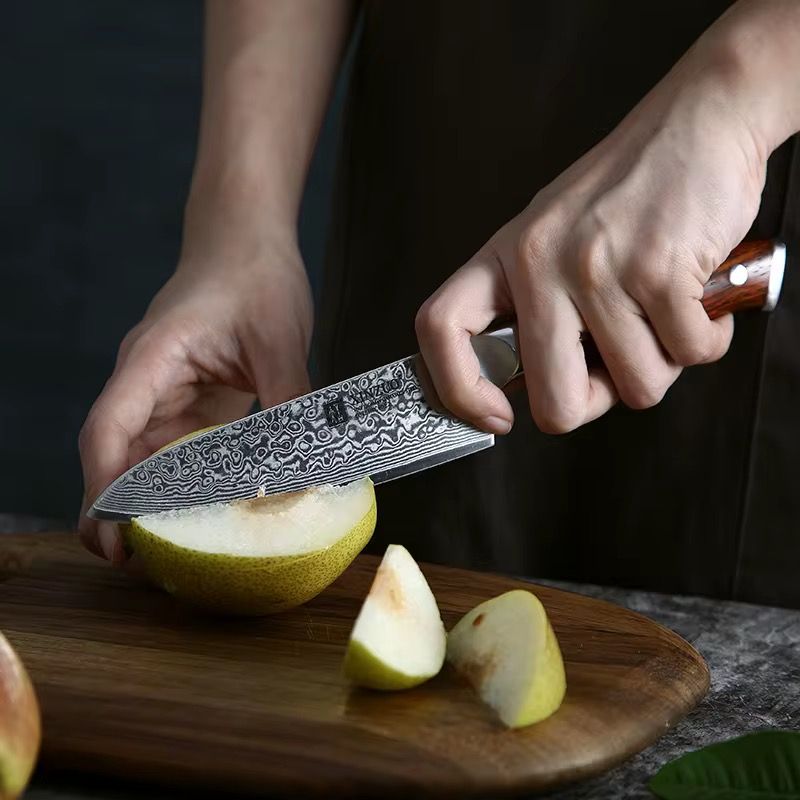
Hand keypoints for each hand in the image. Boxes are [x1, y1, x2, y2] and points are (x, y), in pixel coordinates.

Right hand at [78, 224, 312, 563]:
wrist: (248, 239)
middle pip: (115, 455)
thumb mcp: (277, 340)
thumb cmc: (253, 273)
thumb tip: (305, 470)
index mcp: (152, 360)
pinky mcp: (191, 400)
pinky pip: (179, 449)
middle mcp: (147, 382)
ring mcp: (167, 392)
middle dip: (118, 511)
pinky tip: (204, 511)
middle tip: (138, 565)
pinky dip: (185, 483)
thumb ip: (288, 403)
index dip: (105, 488)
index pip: (109, 430)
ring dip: (151, 503)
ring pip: (145, 458)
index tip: (114, 534)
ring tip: (169, 551)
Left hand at [415, 24, 776, 435]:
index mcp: (505, 257)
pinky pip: (688, 354)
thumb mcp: (551, 235)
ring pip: (635, 387)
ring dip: (661, 364)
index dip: (458, 391)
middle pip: (555, 402)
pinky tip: (698, 300)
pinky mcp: (660, 271)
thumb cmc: (627, 190)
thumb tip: (536, 388)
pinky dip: (704, 340)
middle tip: (616, 371)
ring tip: (663, 313)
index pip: (440, 328)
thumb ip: (534, 305)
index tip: (495, 418)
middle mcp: (540, 265)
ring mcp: (598, 270)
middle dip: (595, 404)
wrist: (699, 119)